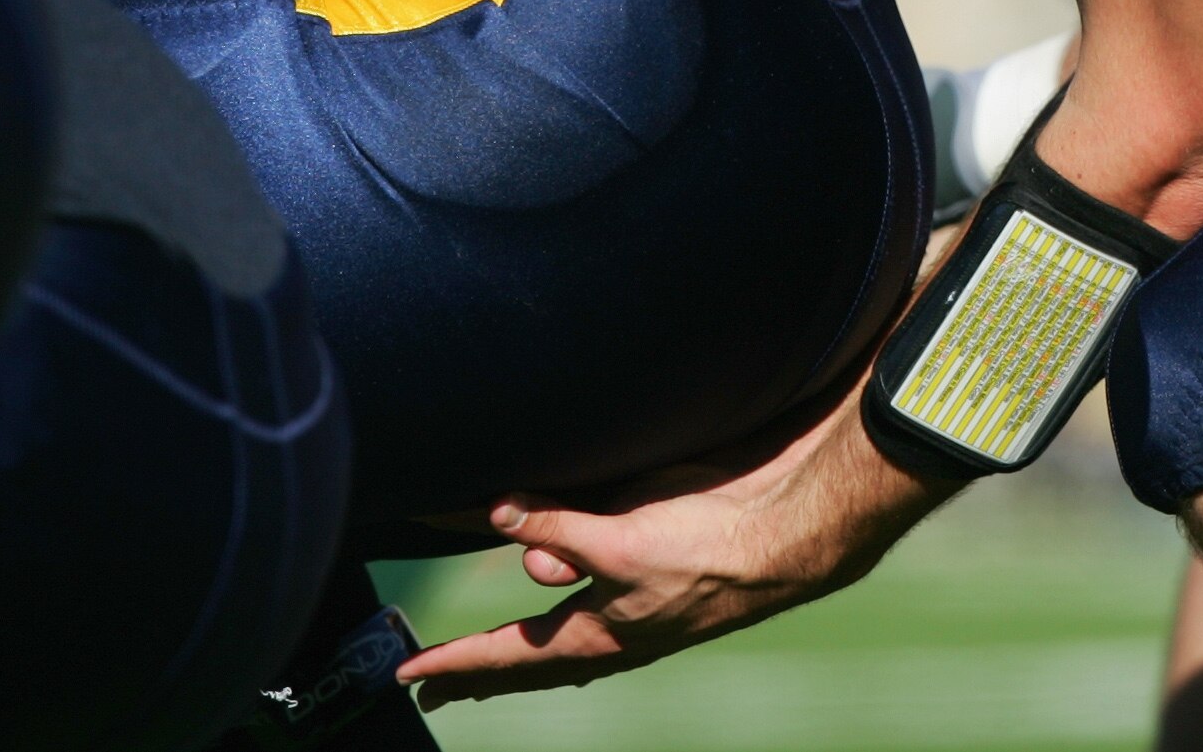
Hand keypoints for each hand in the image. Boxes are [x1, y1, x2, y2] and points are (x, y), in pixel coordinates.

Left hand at [396, 376, 957, 709]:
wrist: (793, 532)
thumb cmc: (712, 549)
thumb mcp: (623, 542)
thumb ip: (559, 527)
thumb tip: (498, 516)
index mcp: (601, 633)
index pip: (509, 653)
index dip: (457, 662)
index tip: (409, 675)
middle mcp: (613, 622)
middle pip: (534, 656)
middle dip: (483, 671)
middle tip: (436, 687)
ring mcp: (637, 596)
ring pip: (565, 623)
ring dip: (523, 640)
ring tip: (488, 659)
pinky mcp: (659, 558)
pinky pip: (598, 582)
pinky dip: (569, 592)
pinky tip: (568, 601)